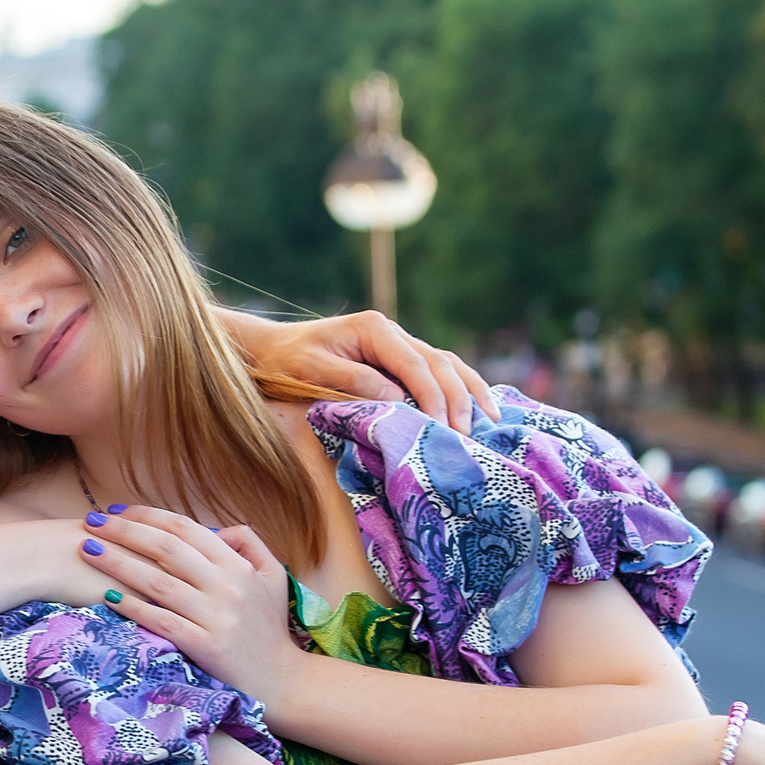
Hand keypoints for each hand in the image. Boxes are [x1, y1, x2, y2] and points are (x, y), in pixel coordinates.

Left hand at [77, 508, 302, 704]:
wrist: (282, 680)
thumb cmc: (269, 628)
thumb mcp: (273, 577)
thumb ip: (250, 544)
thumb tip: (217, 528)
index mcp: (238, 566)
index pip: (185, 530)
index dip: (148, 516)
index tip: (118, 510)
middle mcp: (227, 587)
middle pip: (166, 549)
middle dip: (124, 531)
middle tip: (92, 521)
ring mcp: (215, 617)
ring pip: (158, 582)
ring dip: (118, 563)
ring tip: (88, 551)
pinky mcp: (204, 647)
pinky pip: (161, 621)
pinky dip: (132, 607)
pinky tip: (106, 597)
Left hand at [250, 312, 498, 433]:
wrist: (273, 349)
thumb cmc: (286, 361)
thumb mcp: (311, 370)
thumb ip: (352, 381)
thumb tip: (397, 397)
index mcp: (374, 330)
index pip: (415, 364)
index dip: (433, 396)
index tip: (444, 426)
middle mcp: (393, 333)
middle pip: (439, 363)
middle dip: (458, 399)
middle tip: (469, 434)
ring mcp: (399, 345)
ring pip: (447, 365)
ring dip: (469, 392)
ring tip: (491, 420)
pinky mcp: (399, 361)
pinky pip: (437, 373)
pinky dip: (460, 389)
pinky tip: (479, 408)